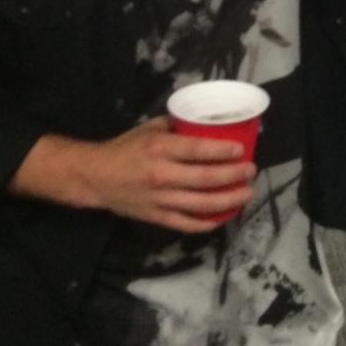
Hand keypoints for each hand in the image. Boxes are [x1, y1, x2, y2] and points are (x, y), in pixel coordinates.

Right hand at [83, 118, 255, 232]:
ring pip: (202, 204)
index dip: (223, 151)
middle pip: (206, 179)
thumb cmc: (125, 148)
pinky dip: (207, 223)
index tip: (241, 150)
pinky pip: (187, 224)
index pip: (198, 150)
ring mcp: (160, 200)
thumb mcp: (150, 128)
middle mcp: (163, 175)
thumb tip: (204, 121)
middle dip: (234, 175)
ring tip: (246, 193)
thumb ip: (177, 125)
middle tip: (250, 170)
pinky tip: (223, 217)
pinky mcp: (157, 217)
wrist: (95, 177)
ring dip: (229, 200)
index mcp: (160, 149)